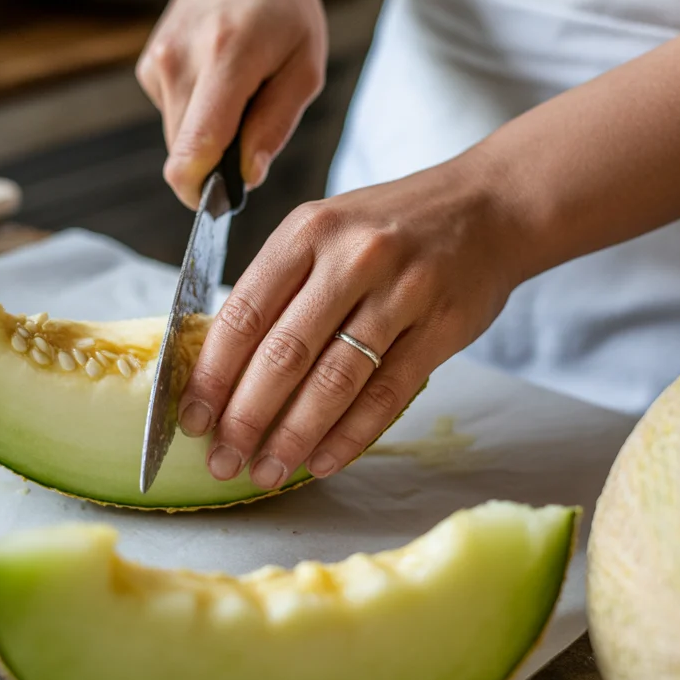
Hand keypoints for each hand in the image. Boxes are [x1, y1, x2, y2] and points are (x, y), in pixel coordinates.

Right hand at [135, 0, 326, 208]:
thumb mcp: (304, 67)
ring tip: (238, 94)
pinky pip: (173, 116)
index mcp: (226, 57)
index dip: (201, 189)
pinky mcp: (147, 66)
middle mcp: (180, 59)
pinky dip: (196, 113)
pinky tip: (216, 79)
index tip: (217, 206)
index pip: (196, 144)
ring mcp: (157, 60)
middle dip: (216, 164)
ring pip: (177, 139)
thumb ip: (275, 126)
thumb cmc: (286, 8)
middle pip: (184, 152)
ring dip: (208, 136)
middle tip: (252, 134)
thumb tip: (247, 177)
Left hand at [178, 153, 525, 488]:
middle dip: (245, 418)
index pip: (244, 313)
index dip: (212, 374)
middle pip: (283, 354)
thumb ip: (278, 288)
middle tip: (221, 460)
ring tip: (266, 472)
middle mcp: (350, 257)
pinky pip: (387, 394)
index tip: (190, 419)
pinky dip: (349, 435)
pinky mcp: (441, 327)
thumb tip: (221, 369)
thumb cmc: (389, 227)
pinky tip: (320, 461)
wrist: (489, 207)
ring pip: (334, 381)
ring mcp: (401, 292)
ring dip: (293, 437)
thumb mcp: (323, 232)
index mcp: (306, 232)